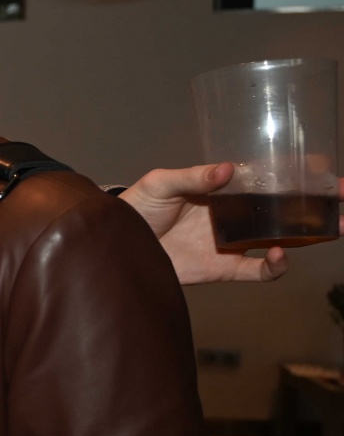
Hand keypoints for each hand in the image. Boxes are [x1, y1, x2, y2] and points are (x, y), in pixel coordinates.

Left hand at [120, 164, 343, 283]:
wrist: (114, 244)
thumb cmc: (137, 207)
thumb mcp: (161, 183)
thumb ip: (192, 177)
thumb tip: (226, 170)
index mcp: (224, 189)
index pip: (268, 177)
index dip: (296, 172)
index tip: (322, 165)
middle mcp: (236, 214)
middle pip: (286, 208)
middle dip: (318, 203)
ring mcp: (234, 241)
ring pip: (284, 238)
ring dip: (312, 234)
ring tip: (337, 226)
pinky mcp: (225, 267)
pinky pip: (259, 271)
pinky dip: (275, 266)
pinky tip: (282, 254)